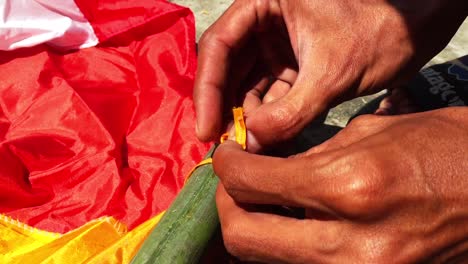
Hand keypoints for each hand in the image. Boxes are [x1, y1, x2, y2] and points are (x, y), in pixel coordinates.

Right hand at [194, 0, 465, 148]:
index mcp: (266, 2)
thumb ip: (290, 112)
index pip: (220, 43)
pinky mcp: (290, 66)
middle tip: (221, 144)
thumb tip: (250, 145)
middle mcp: (264, 21)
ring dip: (245, 117)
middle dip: (225, 106)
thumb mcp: (332, 73)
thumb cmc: (380, 33)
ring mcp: (276, 45)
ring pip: (246, 84)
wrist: (414, 32)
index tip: (206, 128)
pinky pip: (268, 94)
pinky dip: (266, 118)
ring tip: (247, 149)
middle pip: (228, 66)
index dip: (208, 88)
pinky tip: (266, 142)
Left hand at [214, 107, 467, 262]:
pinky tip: (293, 222)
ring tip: (261, 201)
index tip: (227, 156)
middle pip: (244, 238)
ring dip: (253, 228)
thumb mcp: (373, 134)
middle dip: (228, 206)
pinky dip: (285, 247)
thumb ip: (311, 154)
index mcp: (350, 188)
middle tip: (235, 182)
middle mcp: (349, 244)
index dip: (226, 167)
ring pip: (267, 261)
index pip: (251, 183)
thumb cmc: (444, 148)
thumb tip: (267, 166)